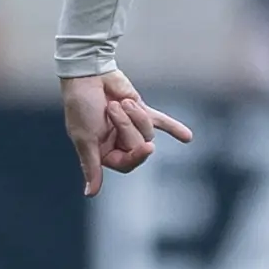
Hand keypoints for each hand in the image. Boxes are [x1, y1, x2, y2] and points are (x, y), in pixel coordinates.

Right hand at [61, 70, 193, 198]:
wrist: (89, 74)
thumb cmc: (81, 107)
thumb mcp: (84, 139)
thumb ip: (91, 166)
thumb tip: (90, 194)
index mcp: (103, 152)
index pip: (127, 164)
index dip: (136, 156)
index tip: (146, 148)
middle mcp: (118, 142)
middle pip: (139, 146)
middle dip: (127, 126)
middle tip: (111, 109)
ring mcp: (132, 127)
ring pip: (148, 131)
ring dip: (134, 114)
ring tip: (118, 101)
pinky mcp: (142, 111)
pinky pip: (161, 122)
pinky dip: (175, 129)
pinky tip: (188, 138)